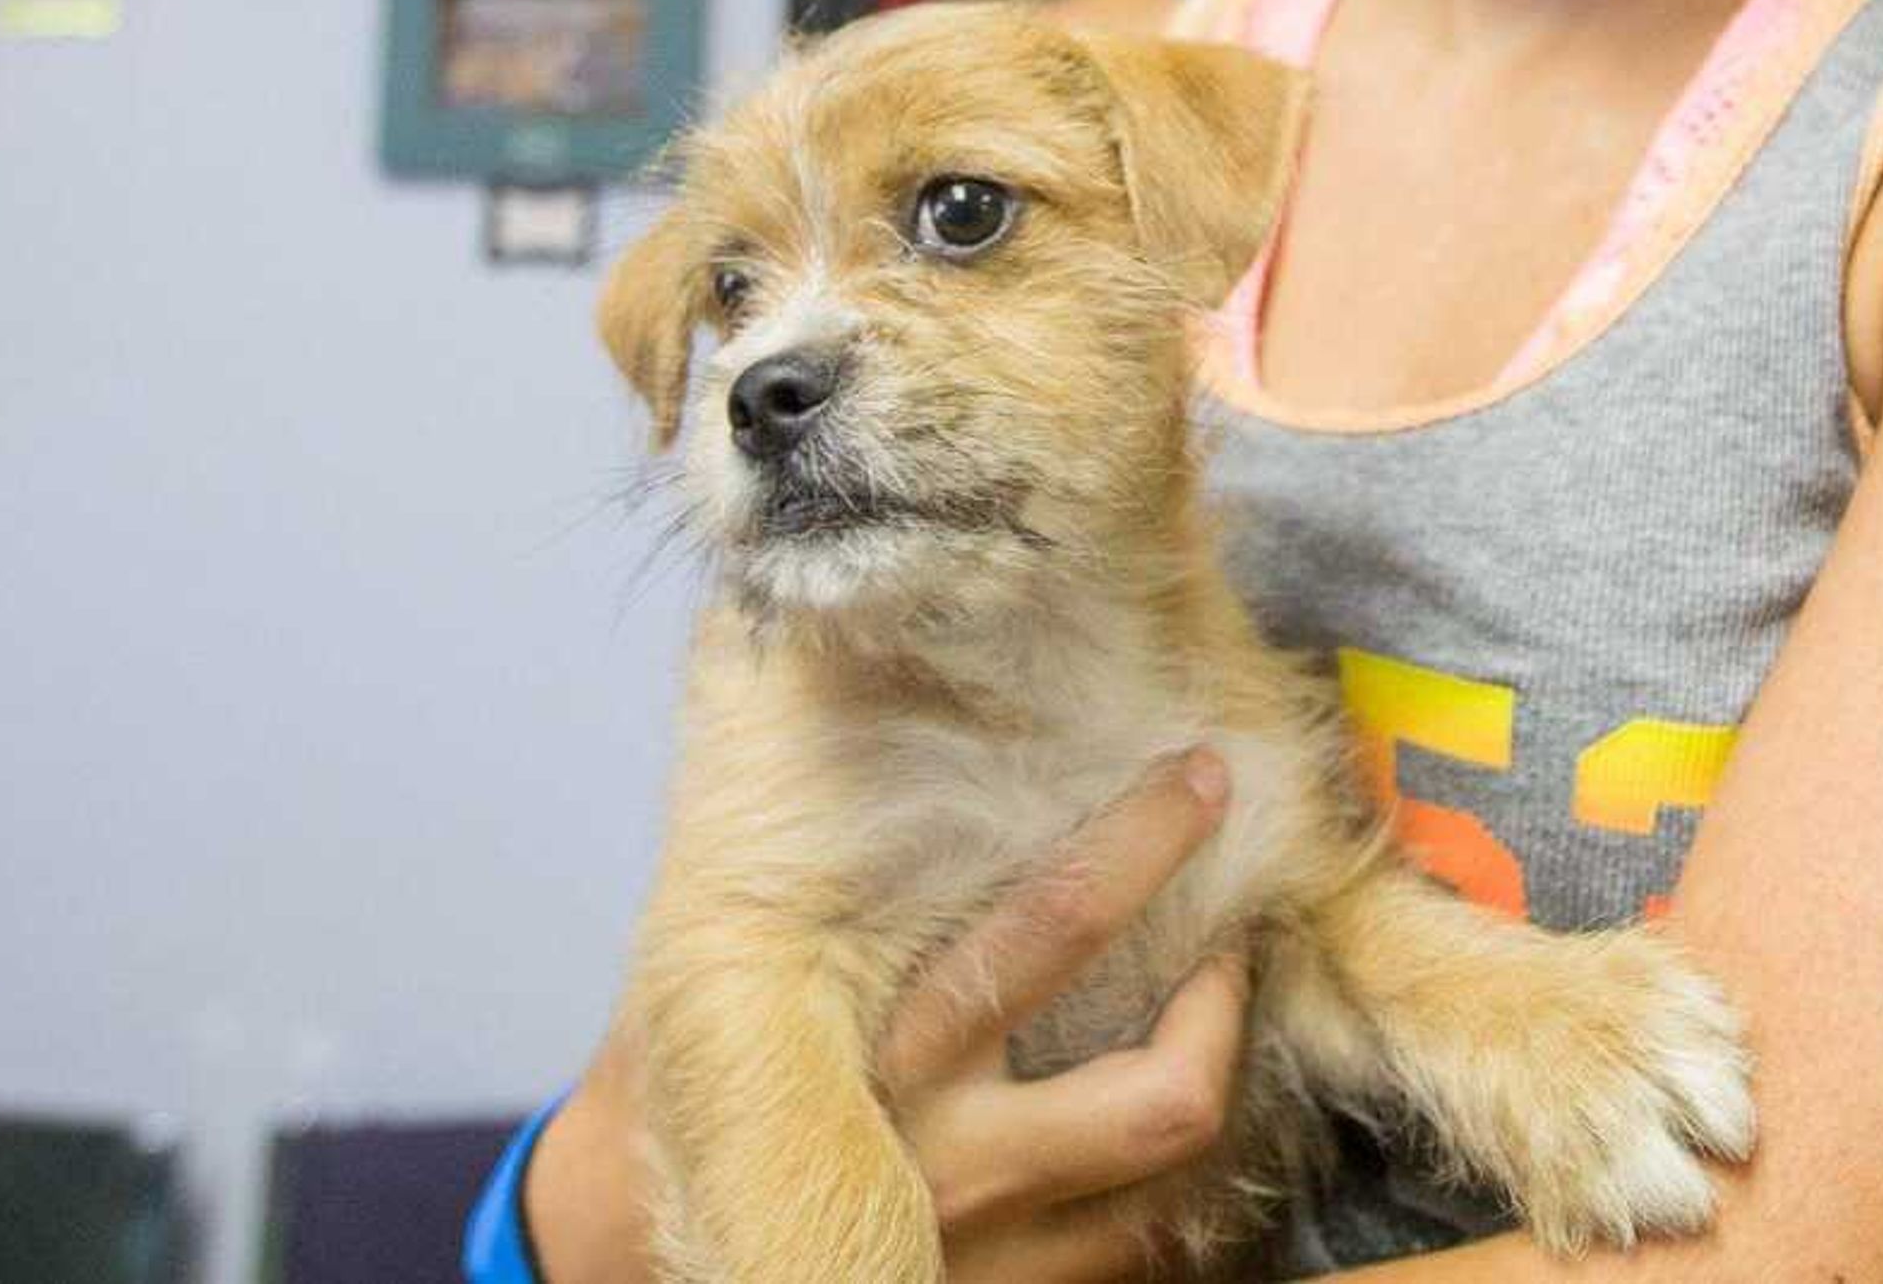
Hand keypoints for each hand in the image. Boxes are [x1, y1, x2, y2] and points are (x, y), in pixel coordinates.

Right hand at [522, 748, 1258, 1283]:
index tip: (1200, 775)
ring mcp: (985, 1251)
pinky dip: (1180, 1173)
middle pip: (1155, 1085)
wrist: (632, 1243)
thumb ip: (830, 859)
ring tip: (1227, 994)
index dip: (1145, 848)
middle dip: (1230, 990)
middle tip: (1251, 907)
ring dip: (1222, 1071)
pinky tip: (1176, 1096)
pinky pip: (1148, 1245)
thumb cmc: (697, 1058)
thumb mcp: (745, 950)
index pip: (1049, 933)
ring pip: (1166, 1175)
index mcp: (873, 1043)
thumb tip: (873, 658)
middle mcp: (941, 1159)